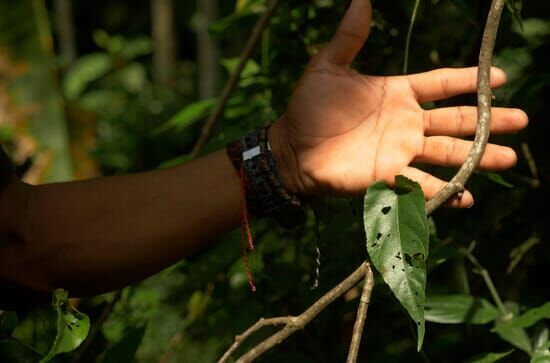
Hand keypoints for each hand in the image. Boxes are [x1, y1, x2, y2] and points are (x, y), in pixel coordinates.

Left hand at [269, 0, 527, 206]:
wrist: (291, 148)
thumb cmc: (308, 108)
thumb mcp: (327, 67)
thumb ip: (349, 37)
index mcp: (397, 93)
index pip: (440, 84)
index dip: (468, 79)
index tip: (501, 76)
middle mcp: (406, 123)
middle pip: (456, 120)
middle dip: (488, 120)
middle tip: (521, 120)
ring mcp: (400, 152)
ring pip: (448, 154)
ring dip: (477, 157)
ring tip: (508, 157)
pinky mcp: (389, 178)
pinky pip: (423, 186)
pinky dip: (446, 193)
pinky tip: (467, 197)